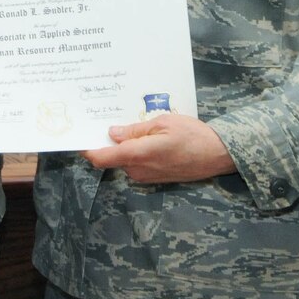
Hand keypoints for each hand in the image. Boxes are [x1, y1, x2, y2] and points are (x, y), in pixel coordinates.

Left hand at [83, 113, 234, 183]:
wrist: (219, 155)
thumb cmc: (193, 135)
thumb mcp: (163, 123)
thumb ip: (135, 130)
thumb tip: (113, 134)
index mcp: (138, 155)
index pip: (101, 158)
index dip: (87, 149)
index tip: (80, 137)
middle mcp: (138, 170)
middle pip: (112, 158)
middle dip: (109, 142)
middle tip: (111, 119)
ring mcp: (147, 177)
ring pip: (125, 160)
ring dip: (125, 146)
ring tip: (136, 125)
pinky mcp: (155, 178)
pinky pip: (137, 165)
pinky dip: (136, 152)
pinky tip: (147, 138)